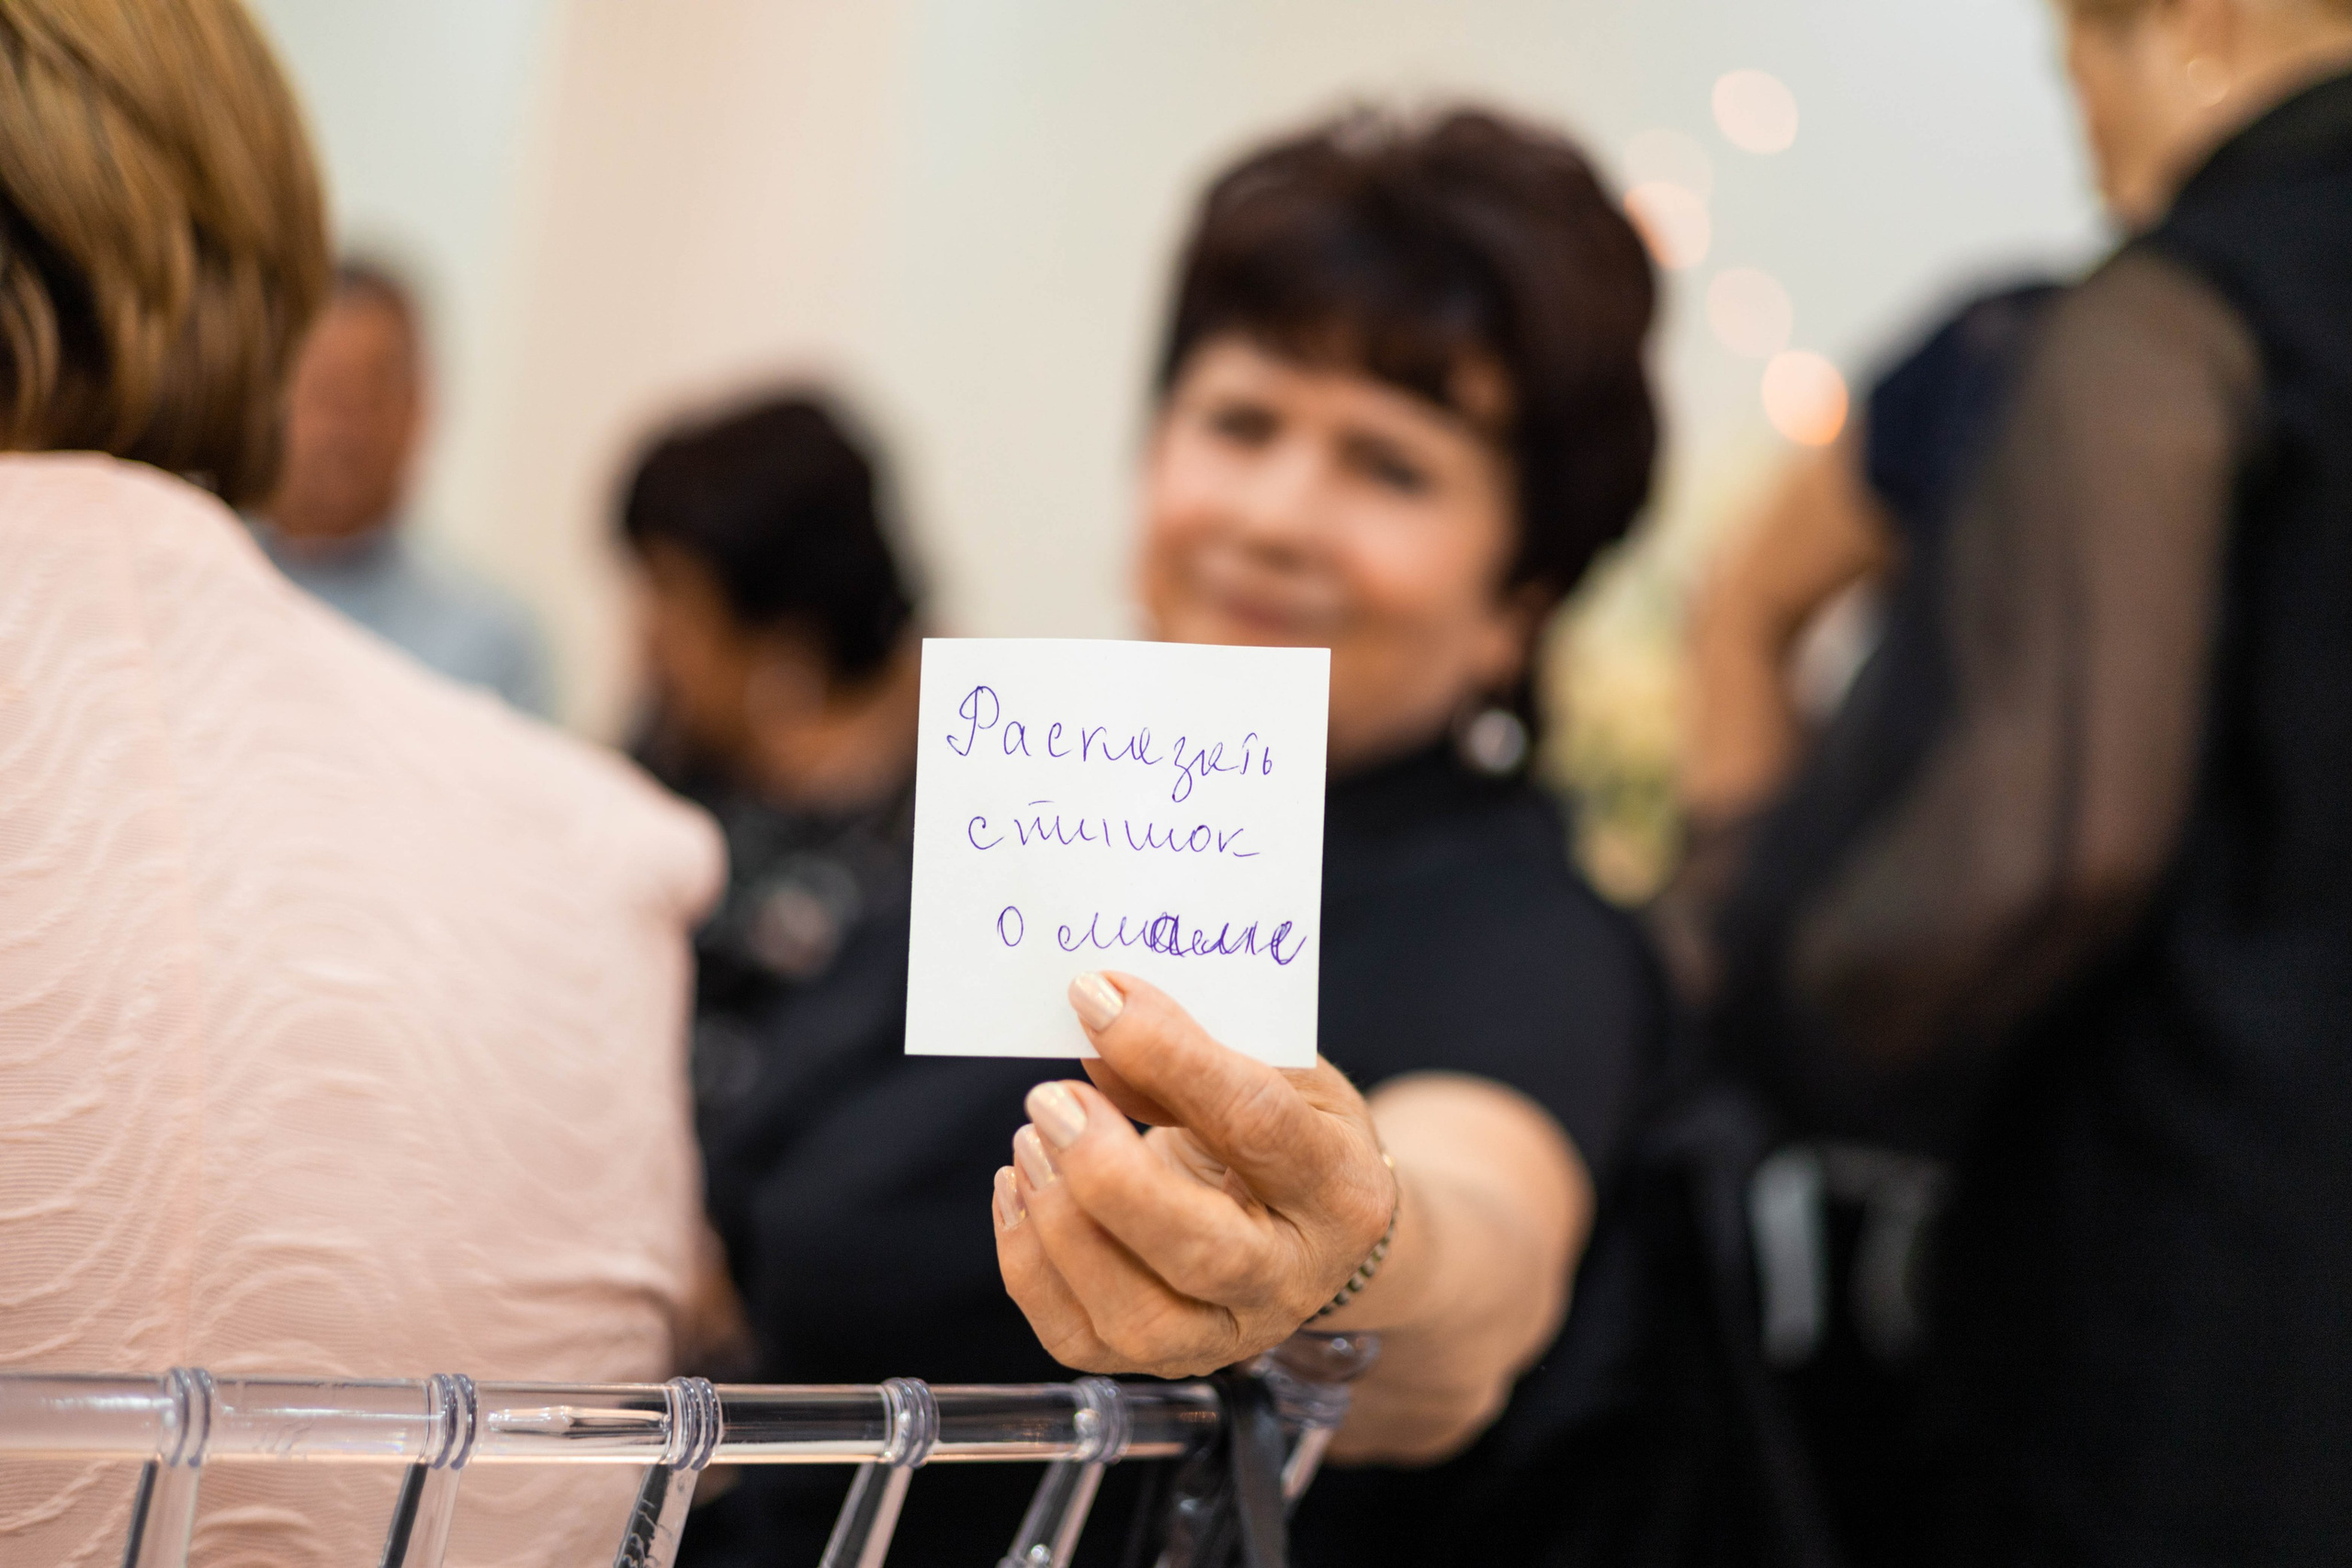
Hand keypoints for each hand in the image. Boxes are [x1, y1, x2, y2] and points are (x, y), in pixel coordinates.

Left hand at [993, 971, 1396, 1377]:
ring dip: (1061, 1224)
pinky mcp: (1163, 1362)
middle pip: (1202, 1251)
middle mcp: (1293, 1278)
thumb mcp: (1280, 1072)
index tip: (1096, 997)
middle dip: (1109, 1176)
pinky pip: (1077, 1337)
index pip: (1257, 1123)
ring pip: (1135, 1316)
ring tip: (1030, 1140)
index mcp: (1340, 1188)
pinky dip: (1028, 1263)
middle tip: (1048, 1100)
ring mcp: (1228, 1334)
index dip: (1171, 1055)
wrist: (1314, 1231)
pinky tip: (1021, 1188)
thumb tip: (1097, 1032)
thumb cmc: (1295, 1130)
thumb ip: (1199, 1051)